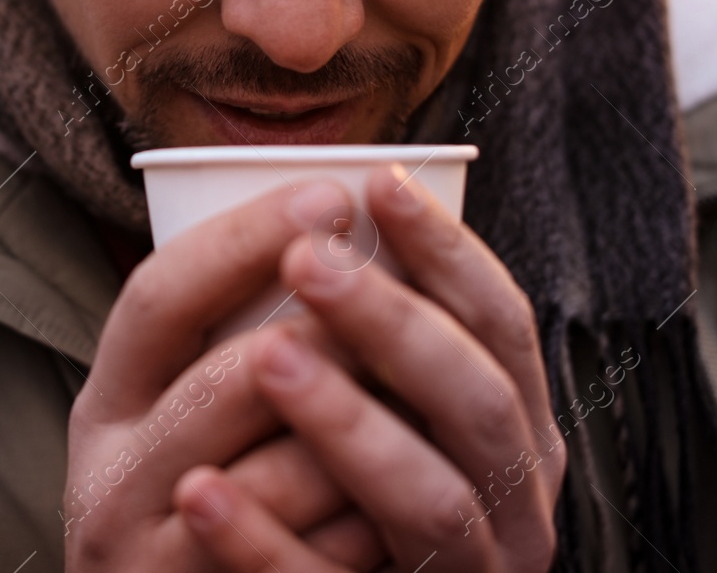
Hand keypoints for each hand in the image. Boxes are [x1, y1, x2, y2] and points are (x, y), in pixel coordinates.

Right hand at [64, 182, 389, 570]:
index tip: (334, 192)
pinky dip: (360, 532)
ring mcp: (146, 555)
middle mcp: (111, 473)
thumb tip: (347, 225)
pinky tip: (397, 504)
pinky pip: (305, 568)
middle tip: (416, 309)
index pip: (160, 295)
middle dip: (334, 334)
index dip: (245, 239)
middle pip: (225, 381)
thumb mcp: (167, 415)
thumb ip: (227, 340)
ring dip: (365, 431)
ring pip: (277, 478)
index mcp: (107, 399)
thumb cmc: (183, 502)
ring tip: (427, 394)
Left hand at [174, 166, 565, 571]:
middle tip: (310, 259)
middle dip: (395, 324)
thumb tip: (317, 209)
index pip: (503, 327)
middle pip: (476, 402)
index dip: (449, 251)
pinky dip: (264, 540)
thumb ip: (384, 344)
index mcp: (516, 434)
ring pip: (429, 500)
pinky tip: (199, 490)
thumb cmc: (358, 500)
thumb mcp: (402, 419)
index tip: (379, 180)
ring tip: (265, 358)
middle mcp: (515, 508)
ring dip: (349, 422)